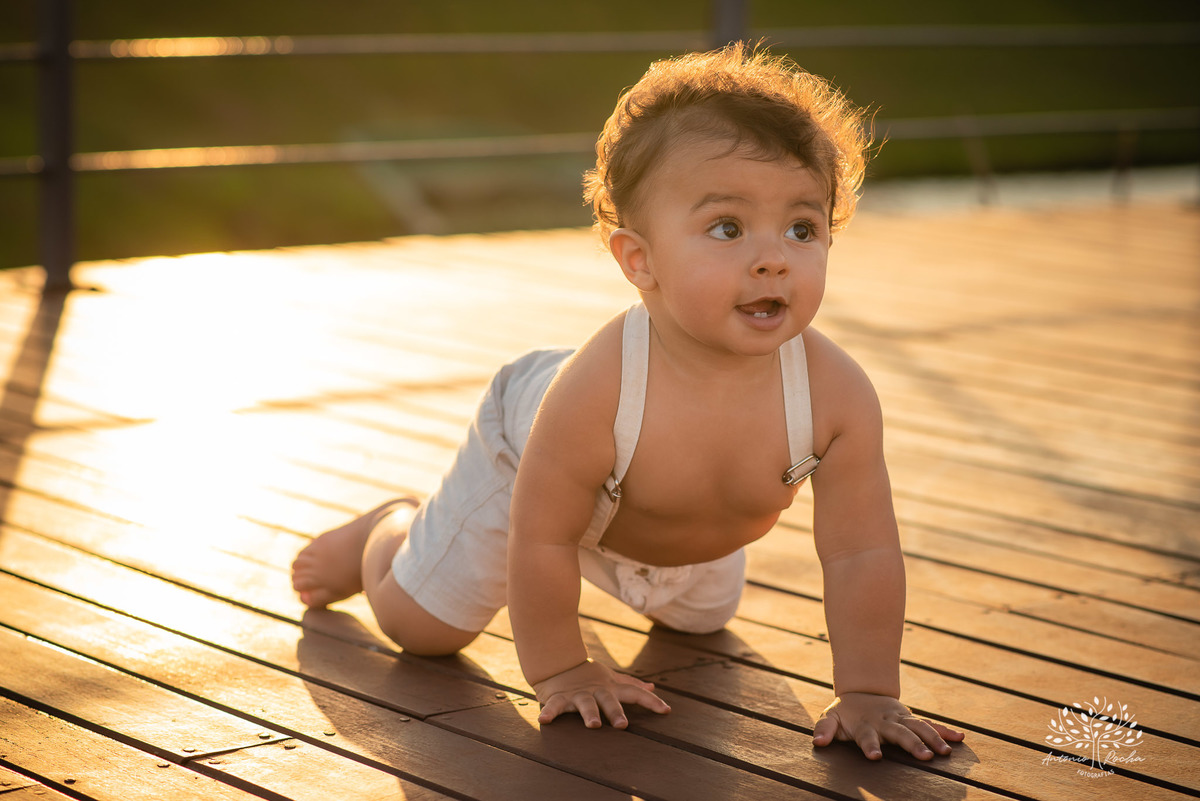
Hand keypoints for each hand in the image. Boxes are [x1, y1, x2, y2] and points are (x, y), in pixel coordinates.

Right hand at [533, 659, 670, 729]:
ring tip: (594, 725)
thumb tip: (652, 688)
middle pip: (609, 700)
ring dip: (589, 713)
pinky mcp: (558, 697)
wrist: (557, 662)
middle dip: (616, 711)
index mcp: (610, 687)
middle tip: (623, 725)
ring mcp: (577, 694)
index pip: (634, 693)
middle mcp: (596, 691)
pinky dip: (549, 712)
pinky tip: (544, 721)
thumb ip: (630, 684)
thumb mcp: (610, 678)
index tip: (666, 710)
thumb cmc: (587, 675)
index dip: (650, 701)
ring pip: (585, 704)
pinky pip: (553, 706)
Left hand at [813, 692, 964, 760]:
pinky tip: (960, 738)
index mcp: (866, 724)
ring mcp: (901, 719)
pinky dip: (944, 730)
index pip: (867, 737)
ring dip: (933, 739)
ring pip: (919, 727)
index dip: (870, 746)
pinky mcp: (911, 719)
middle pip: (900, 733)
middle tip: (925, 757)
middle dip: (912, 744)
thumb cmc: (845, 712)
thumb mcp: (830, 718)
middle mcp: (886, 721)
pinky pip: (930, 724)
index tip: (875, 756)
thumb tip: (817, 742)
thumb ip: (824, 729)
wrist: (861, 691)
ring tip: (945, 753)